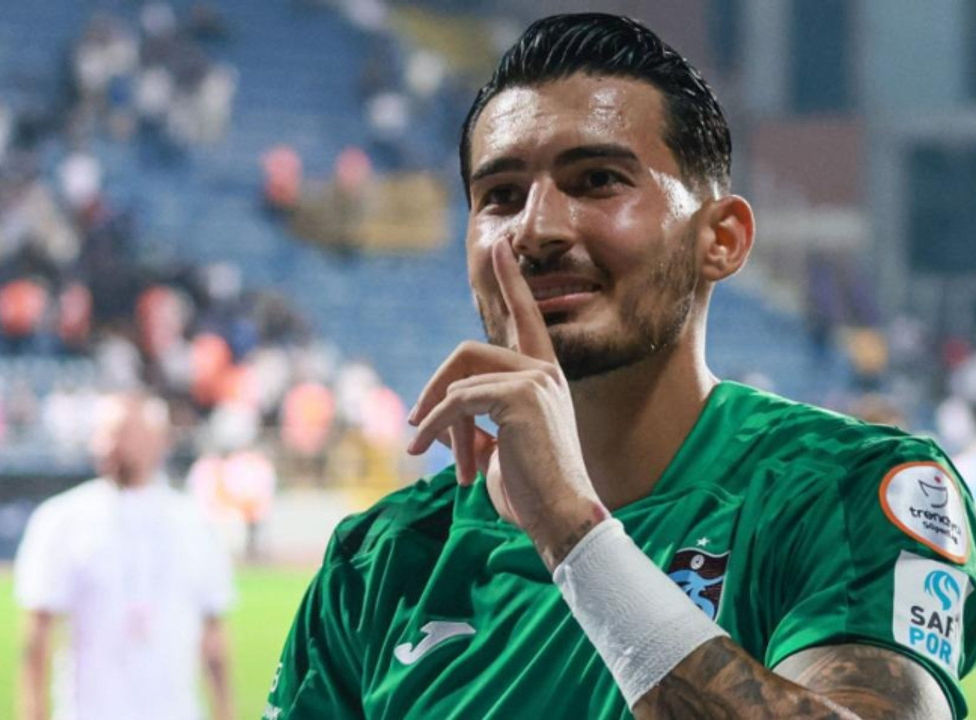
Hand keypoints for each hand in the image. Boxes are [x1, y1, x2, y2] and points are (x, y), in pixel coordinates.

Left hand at [407, 241, 607, 567]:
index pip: (525, 318)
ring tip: (435, 459)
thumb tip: (438, 418)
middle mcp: (543, 371)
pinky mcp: (521, 397)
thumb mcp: (497, 450)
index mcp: (543, 378)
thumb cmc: (531, 494)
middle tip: (415, 427)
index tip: (500, 246)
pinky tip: (427, 452)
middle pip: (468, 352)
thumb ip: (476, 422)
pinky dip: (434, 427)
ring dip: (436, 423)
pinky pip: (457, 402)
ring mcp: (535, 380)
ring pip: (459, 382)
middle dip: (434, 388)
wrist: (560, 519)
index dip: (510, 281)